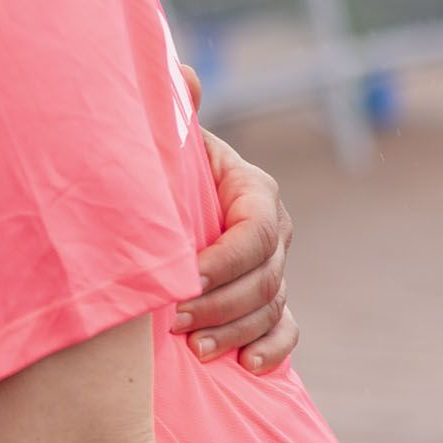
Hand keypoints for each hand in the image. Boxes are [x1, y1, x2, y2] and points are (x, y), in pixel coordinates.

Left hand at [180, 127, 297, 370]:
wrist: (158, 201)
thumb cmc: (159, 168)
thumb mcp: (168, 139)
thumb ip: (177, 111)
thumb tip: (183, 75)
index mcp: (253, 189)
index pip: (255, 231)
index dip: (223, 261)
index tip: (183, 279)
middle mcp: (271, 231)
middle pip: (263, 277)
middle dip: (219, 304)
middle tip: (172, 323)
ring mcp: (273, 269)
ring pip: (269, 307)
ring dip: (234, 332)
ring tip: (193, 350)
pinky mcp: (268, 301)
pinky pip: (285, 331)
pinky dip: (271, 350)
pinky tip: (246, 367)